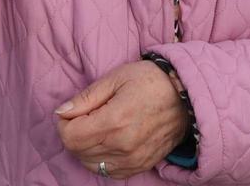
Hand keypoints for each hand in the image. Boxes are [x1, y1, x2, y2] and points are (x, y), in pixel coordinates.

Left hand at [55, 61, 188, 178]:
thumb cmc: (151, 81)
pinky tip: (109, 141)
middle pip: (78, 152)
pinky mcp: (141, 166)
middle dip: (73, 133)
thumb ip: (86, 97)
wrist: (187, 96)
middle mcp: (123, 146)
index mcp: (114, 121)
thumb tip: (62, 112)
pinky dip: (102, 159)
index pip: (70, 137)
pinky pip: (109, 172)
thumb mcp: (116, 78)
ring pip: (91, 164)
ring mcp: (133, 160)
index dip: (64, 123)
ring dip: (86, 148)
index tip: (72, 111)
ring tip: (98, 127)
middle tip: (85, 116)